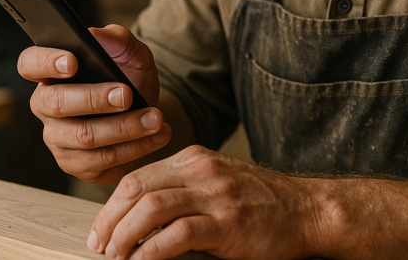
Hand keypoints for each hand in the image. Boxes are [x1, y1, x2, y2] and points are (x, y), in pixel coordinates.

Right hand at [18, 24, 170, 184]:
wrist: (146, 114)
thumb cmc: (130, 80)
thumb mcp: (132, 55)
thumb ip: (118, 39)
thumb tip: (98, 35)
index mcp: (51, 73)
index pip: (30, 64)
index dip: (46, 62)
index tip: (74, 62)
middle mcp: (46, 106)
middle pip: (55, 103)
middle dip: (94, 98)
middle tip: (127, 94)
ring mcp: (57, 138)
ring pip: (82, 136)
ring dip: (124, 128)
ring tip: (155, 118)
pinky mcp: (75, 164)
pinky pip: (100, 160)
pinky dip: (134, 148)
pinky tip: (156, 136)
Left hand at [89, 146, 317, 259]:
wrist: (307, 210)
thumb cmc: (261, 203)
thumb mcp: (217, 181)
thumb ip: (183, 188)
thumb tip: (137, 216)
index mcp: (194, 159)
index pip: (137, 177)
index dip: (110, 206)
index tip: (100, 230)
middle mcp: (201, 170)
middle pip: (136, 189)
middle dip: (109, 221)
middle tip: (100, 246)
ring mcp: (215, 195)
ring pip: (151, 208)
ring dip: (125, 236)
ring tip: (116, 257)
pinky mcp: (227, 224)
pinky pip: (178, 234)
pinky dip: (152, 251)